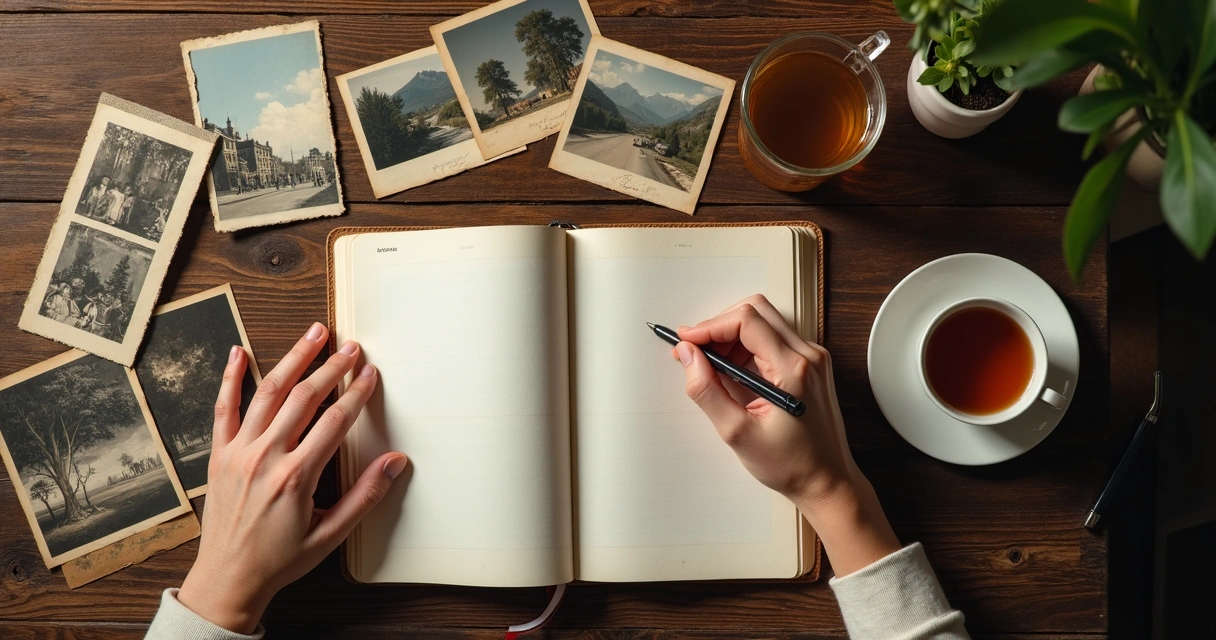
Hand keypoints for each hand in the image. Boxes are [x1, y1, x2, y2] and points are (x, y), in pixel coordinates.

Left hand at [178, 323, 407, 632]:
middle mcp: (264, 458)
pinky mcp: (219, 455)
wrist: (228, 579)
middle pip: (303, 397)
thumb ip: (365, 496)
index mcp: (295, 477)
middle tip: (351, 348)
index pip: (334, 421)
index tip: (370, 375)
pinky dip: (230, 378)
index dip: (356, 393)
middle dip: (331, 368)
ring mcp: (238, 453)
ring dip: (293, 359)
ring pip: (267, 392)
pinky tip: (238, 353)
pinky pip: (223, 408)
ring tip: (313, 335)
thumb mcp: (331, 534)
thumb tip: (395, 463)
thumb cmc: (279, 560)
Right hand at [673, 295, 899, 575]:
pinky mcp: (809, 365)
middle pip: (756, 310)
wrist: (826, 481)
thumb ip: (706, 390)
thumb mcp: (737, 432)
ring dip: (732, 336)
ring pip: (764, 321)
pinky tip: (733, 373)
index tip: (688, 341)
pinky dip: (747, 347)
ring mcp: (812, 358)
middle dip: (719, 325)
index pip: (746, 320)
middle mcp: (808, 356)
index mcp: (792, 369)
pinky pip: (773, 339)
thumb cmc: (792, 464)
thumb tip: (688, 356)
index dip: (710, 326)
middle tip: (696, 350)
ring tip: (712, 367)